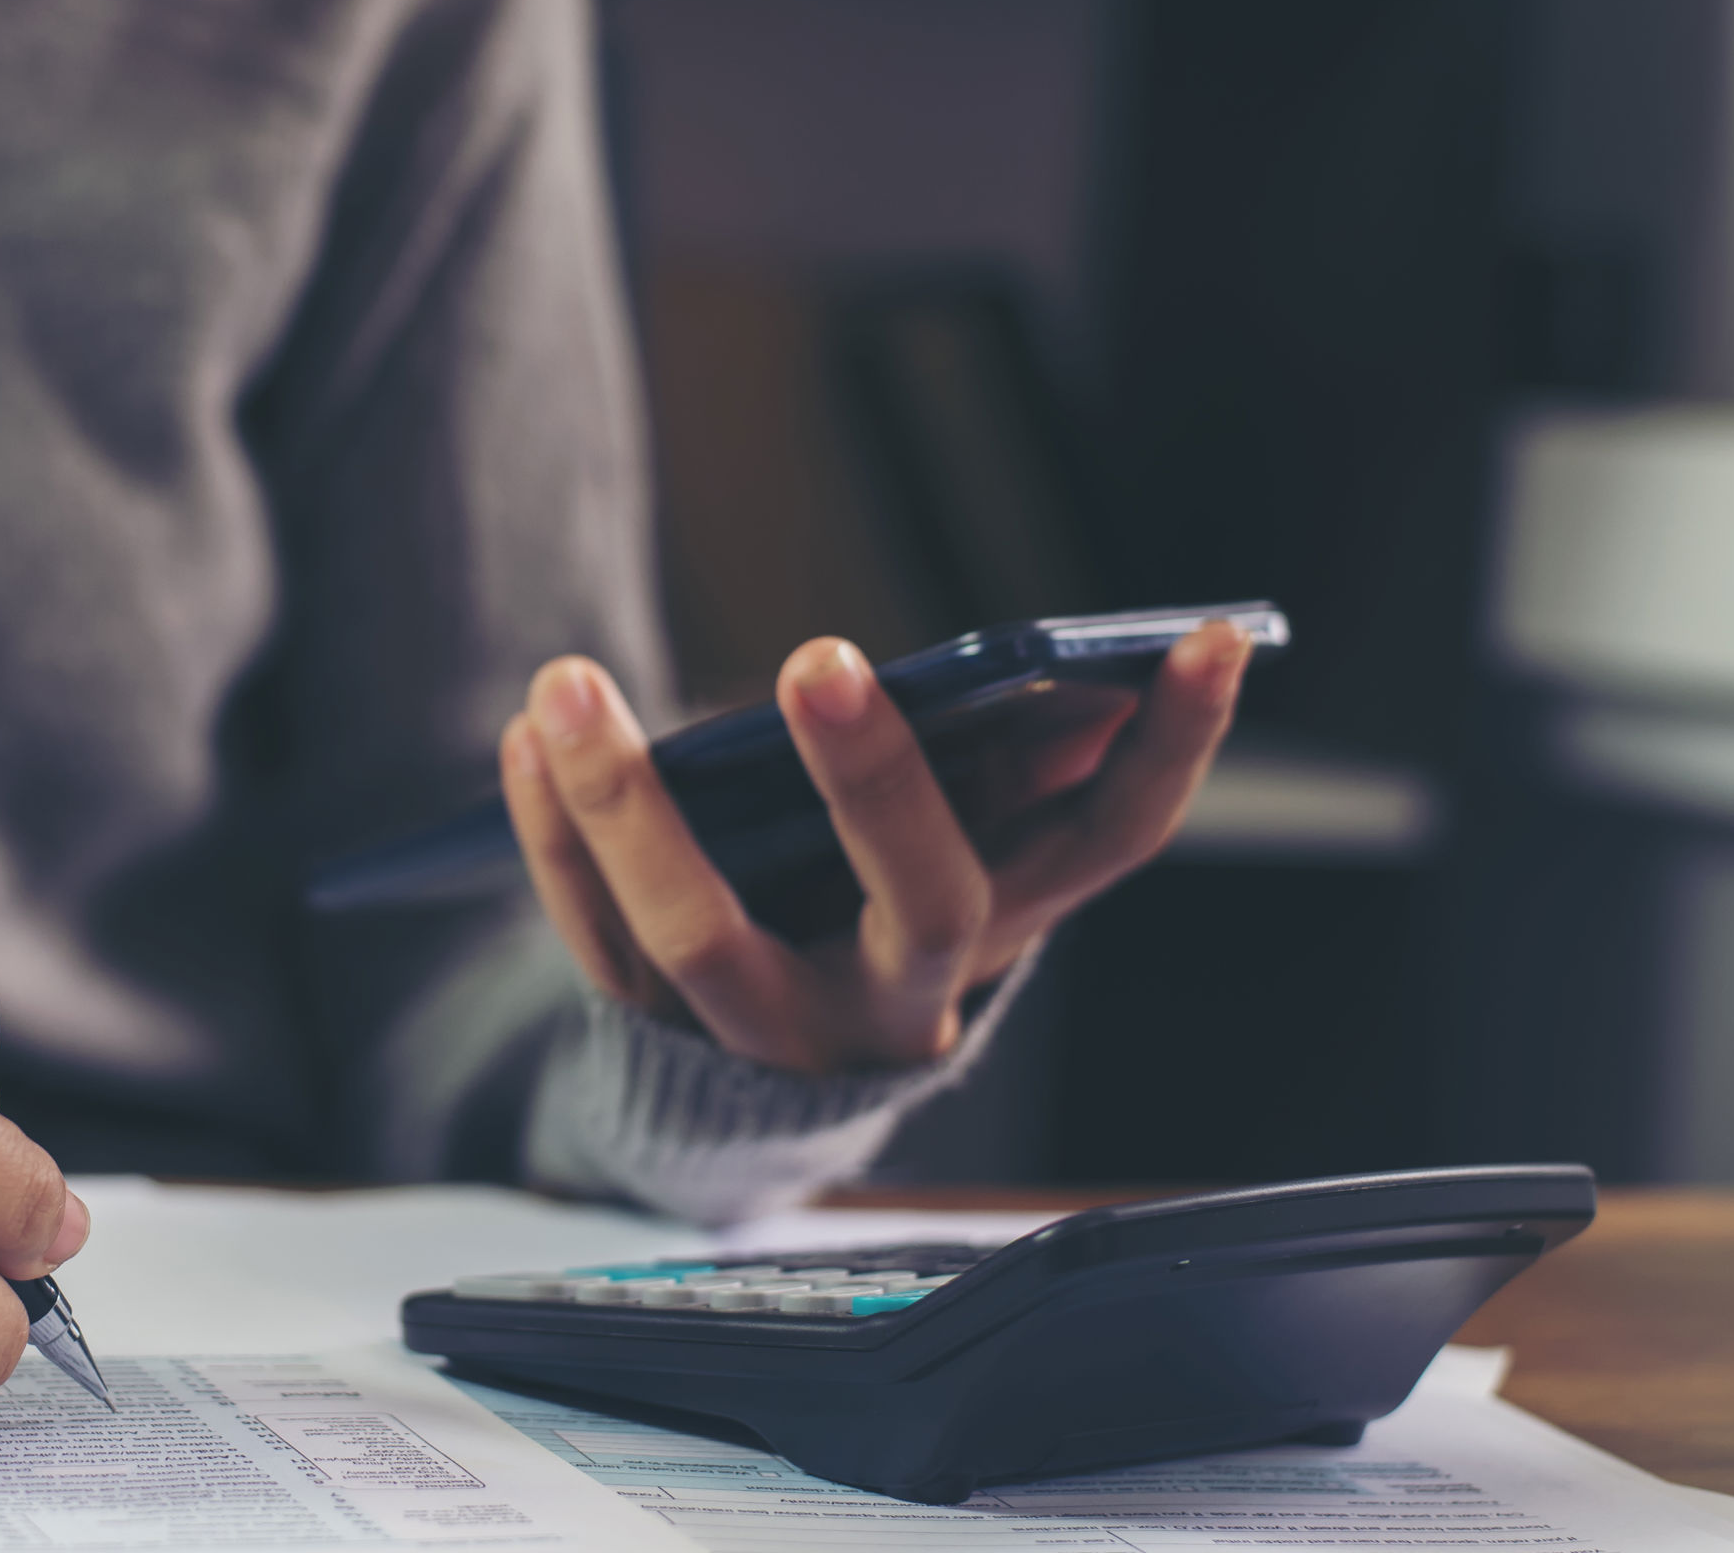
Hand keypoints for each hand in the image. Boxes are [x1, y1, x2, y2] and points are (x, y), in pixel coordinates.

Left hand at [502, 619, 1252, 1075]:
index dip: (1175, 744)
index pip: (1114, 837)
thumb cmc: (857, 908)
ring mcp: (777, 1031)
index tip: (1212, 636)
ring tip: (566, 684)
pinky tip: (521, 744)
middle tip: (820, 656)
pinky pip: (594, 939)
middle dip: (876, 779)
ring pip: (700, 932)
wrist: (744, 1098)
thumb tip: (1058, 693)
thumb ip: (998, 778)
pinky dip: (552, 835)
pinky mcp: (661, 1035)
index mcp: (1003, 927)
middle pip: (915, 897)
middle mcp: (902, 994)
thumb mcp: (946, 853)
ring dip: (627, 801)